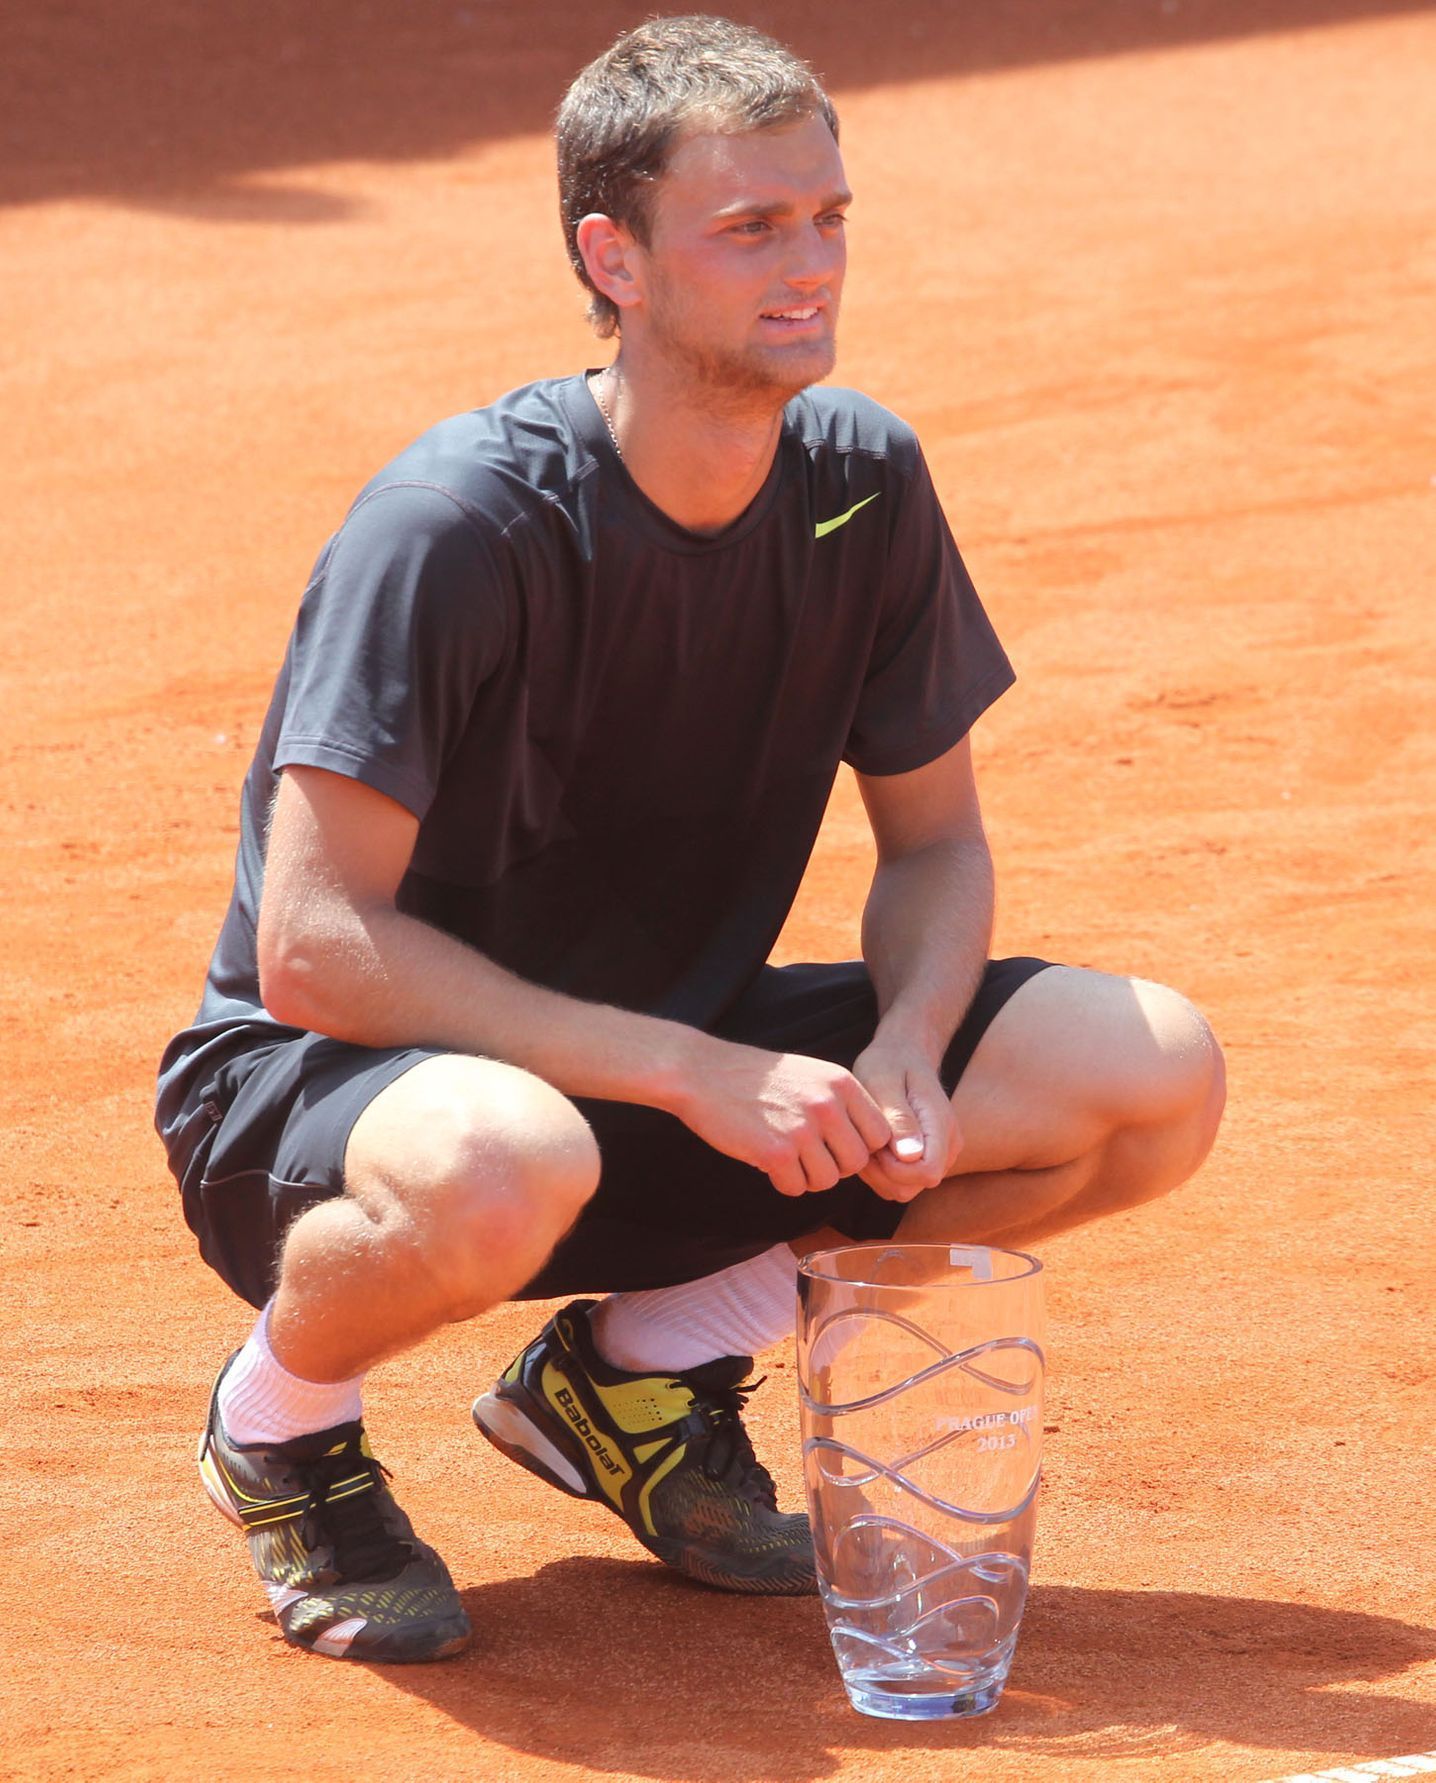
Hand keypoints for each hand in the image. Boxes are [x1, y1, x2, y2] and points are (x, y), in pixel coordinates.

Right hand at [672, 1041, 891, 1196]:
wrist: (703, 1073)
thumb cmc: (756, 1077)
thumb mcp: (810, 1073)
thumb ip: (842, 1102)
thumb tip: (871, 1143)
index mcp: (842, 1083)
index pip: (880, 1134)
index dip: (860, 1147)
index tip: (837, 1147)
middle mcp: (828, 1105)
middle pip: (856, 1162)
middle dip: (834, 1166)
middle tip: (808, 1156)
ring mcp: (802, 1129)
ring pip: (828, 1180)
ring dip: (808, 1177)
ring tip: (787, 1158)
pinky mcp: (776, 1151)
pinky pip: (796, 1187)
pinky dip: (783, 1182)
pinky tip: (767, 1162)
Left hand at [850, 1041, 960, 1202]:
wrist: (902, 1055)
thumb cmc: (889, 1064)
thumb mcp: (885, 1081)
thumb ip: (899, 1118)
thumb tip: (910, 1156)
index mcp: (941, 1125)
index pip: (926, 1172)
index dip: (892, 1167)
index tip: (874, 1142)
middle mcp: (948, 1146)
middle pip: (912, 1186)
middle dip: (880, 1171)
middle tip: (864, 1139)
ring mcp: (939, 1156)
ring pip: (903, 1190)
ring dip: (876, 1172)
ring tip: (866, 1139)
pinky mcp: (924, 1161)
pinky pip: (899, 1184)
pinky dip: (878, 1172)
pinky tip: (870, 1146)